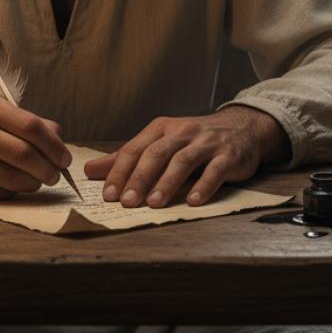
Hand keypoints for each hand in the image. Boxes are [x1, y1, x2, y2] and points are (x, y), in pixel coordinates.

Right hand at [0, 92, 71, 199]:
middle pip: (25, 154)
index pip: (31, 126)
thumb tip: (58, 135)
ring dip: (34, 183)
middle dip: (49, 168)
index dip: (54, 145)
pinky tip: (15, 184)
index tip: (65, 157)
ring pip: (13, 178)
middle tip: (55, 174)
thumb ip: (24, 121)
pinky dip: (14, 190)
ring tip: (38, 180)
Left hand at [82, 105, 289, 208]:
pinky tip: (193, 201)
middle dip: (140, 178)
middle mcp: (182, 132)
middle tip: (126, 202)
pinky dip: (203, 185)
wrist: (241, 128)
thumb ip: (128, 158)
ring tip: (154, 204)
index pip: (135, 149)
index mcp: (161, 128)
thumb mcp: (160, 143)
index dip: (120, 171)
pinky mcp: (228, 155)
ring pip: (183, 161)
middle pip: (156, 154)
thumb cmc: (194, 140)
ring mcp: (206, 142)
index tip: (108, 195)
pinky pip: (215, 170)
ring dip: (167, 183)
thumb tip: (91, 170)